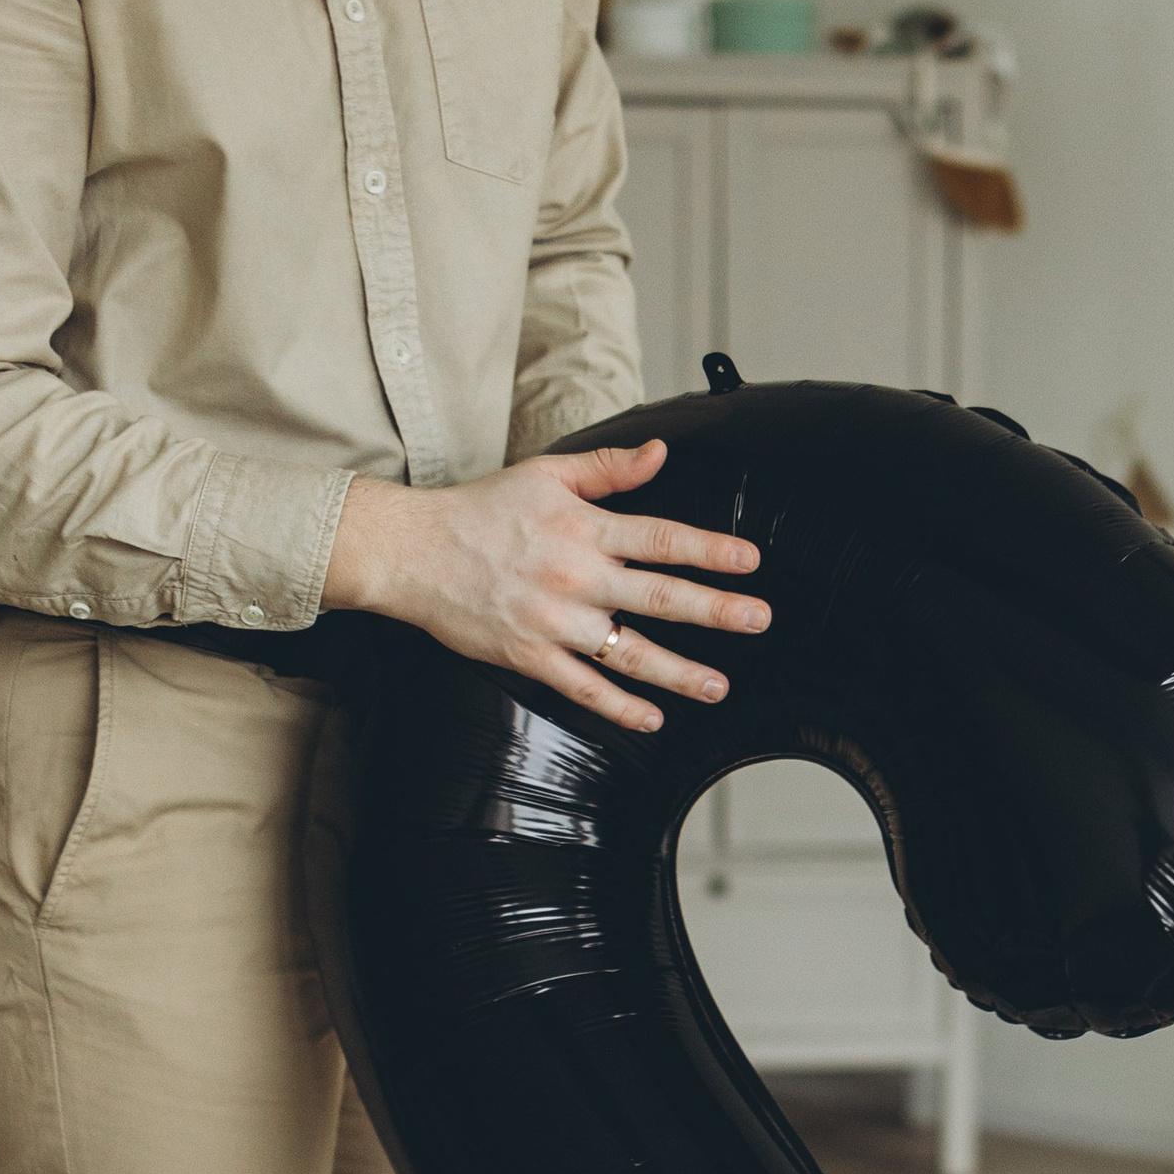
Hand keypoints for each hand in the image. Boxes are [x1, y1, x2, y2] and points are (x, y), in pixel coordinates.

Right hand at [323, 440, 767, 727]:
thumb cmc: (480, 510)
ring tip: (719, 687)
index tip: (750, 561)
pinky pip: (584, 688)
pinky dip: (621, 707)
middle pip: (660, 597)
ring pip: (629, 652)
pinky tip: (654, 719)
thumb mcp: (546, 474)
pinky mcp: (529, 656)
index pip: (662, 539)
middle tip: (759, 621)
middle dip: (717, 611)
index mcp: (584, 529)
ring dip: (680, 672)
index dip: (711, 550)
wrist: (413, 551)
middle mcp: (576, 577)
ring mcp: (554, 621)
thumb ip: (608, 470)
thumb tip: (660, 454)